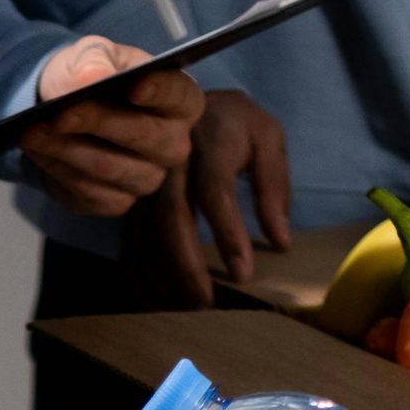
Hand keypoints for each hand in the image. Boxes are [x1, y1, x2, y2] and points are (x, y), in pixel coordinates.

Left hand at [21, 38, 203, 212]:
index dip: (159, 91)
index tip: (134, 86)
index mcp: (180, 101)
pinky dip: (58, 169)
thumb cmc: (91, 76)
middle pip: (142, 136)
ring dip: (67, 150)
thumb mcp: (92, 54)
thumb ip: (95, 58)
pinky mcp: (116, 201)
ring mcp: (147, 178)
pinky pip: (88, 192)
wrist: (62, 107)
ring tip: (32, 132)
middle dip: (98, 123)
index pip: (180, 97)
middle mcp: (172, 144)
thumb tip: (93, 75)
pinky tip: (37, 151)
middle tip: (61, 114)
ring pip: (109, 168)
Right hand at [130, 89, 293, 305]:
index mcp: (209, 138)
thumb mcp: (266, 139)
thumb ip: (275, 186)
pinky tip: (156, 299)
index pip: (215, 191)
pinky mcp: (128, 197)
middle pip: (171, 216)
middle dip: (186, 265)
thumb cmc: (233, 125)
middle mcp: (168, 158)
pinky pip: (129, 239)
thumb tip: (281, 242)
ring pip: (144, 232)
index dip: (228, 234)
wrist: (182, 99)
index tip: (243, 274)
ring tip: (183, 310)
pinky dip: (140, 273)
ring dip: (161, 275)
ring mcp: (142, 177)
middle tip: (205, 304)